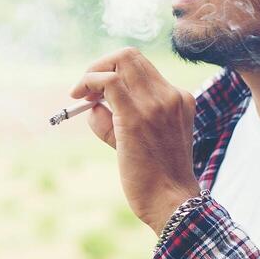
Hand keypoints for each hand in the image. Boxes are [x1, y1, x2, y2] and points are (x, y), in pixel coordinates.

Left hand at [70, 46, 201, 231]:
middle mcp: (171, 95)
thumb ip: (118, 120)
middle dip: (100, 65)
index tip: (98, 91)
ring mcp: (156, 104)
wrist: (172, 202)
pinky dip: (89, 82)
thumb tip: (92, 105)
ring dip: (92, 73)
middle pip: (130, 56)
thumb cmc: (157, 178)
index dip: (114, 70)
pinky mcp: (135, 117)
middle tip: (84, 89)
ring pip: (120, 61)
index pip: (142, 66)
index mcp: (179, 99)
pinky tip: (81, 99)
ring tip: (80, 95)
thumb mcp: (143, 140)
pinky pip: (107, 82)